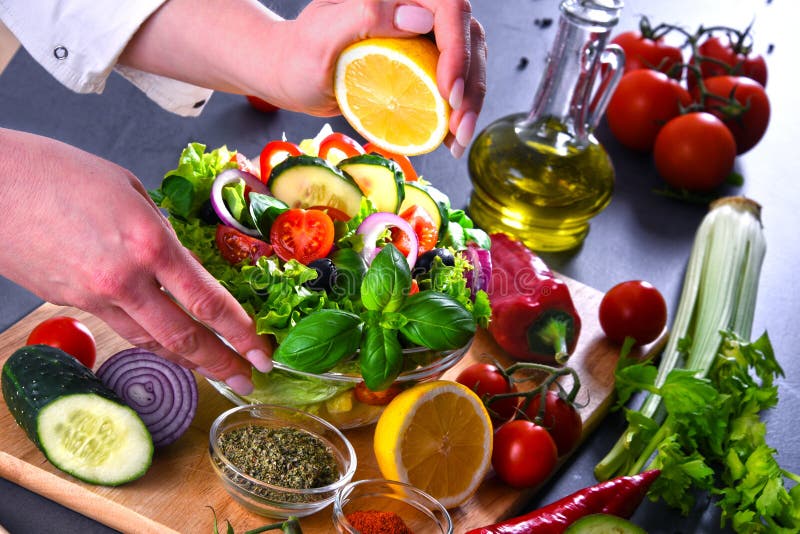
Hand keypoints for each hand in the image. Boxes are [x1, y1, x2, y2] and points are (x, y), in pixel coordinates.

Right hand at [0, 128, 271, 394]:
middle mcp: (126, 279)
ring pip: (152, 342)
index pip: (207, 301)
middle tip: (249, 380)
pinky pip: (122, 328)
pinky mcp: (71, 303)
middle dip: (222, 363)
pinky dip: (150, 340)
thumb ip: (160, 232)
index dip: (240, 333)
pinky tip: (168, 344)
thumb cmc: (59, 172)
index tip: (262, 351)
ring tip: (217, 369)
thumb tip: (177, 260)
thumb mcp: (130, 190)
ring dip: (188, 360)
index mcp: (150, 242)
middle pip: (184, 338)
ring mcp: (95, 297)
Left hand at [120, 0, 486, 157]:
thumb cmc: (298, 55)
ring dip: (471, 102)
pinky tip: (452, 139)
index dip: (458, 49)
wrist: (290, 75)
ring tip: (458, 140)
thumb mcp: (324, 36)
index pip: (448, 8)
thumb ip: (366, 16)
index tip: (448, 91)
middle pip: (467, 37)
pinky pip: (453, 83)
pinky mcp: (421, 65)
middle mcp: (415, 10)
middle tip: (460, 127)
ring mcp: (421, 39)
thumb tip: (418, 17)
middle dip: (471, 85)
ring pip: (469, 61)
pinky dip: (458, 111)